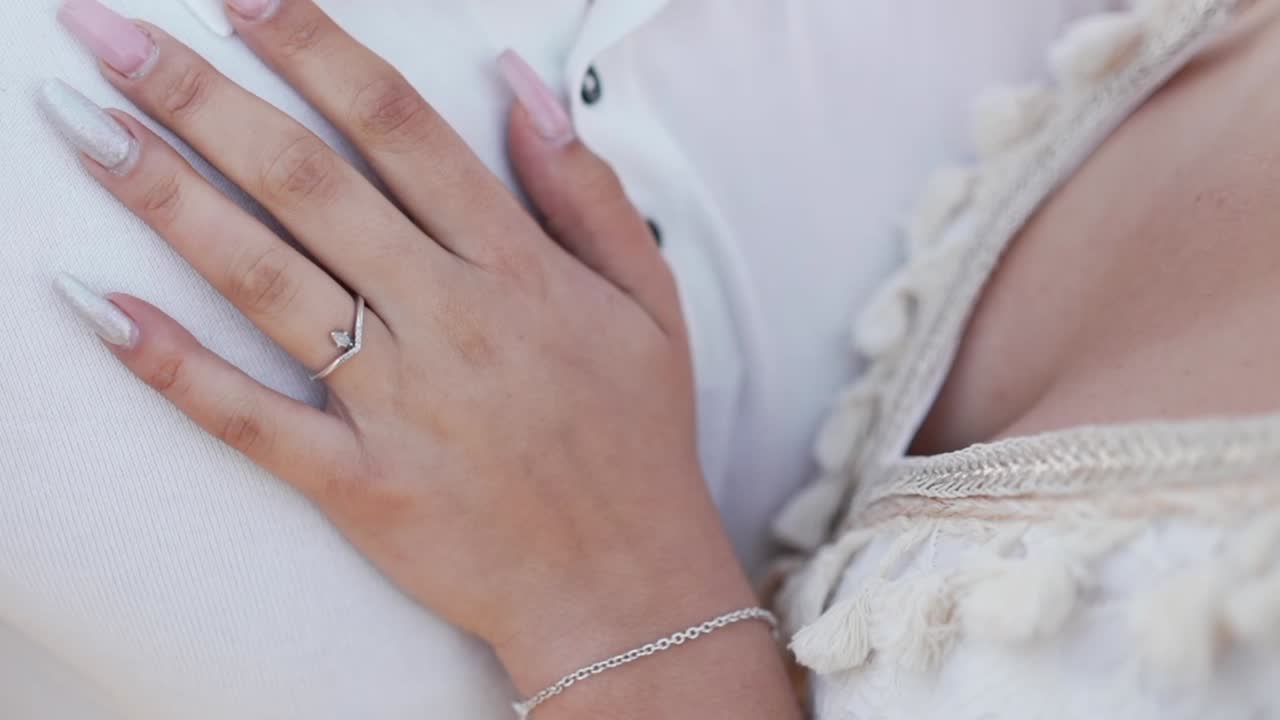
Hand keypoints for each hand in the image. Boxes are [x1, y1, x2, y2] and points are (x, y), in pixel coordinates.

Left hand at [47, 0, 774, 696]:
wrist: (624, 586)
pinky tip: (99, 307)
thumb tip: (523, 86)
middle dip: (199, 95)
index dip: (315, 51)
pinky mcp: (359, 482)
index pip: (399, 129)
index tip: (246, 1)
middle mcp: (447, 319)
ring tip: (86, 126)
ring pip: (263, 279)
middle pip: (305, 182)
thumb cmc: (636, 441)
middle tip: (108, 34)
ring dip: (165, 197)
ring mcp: (397, 404)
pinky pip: (250, 419)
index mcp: (516, 268)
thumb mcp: (649, 302)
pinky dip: (173, 367)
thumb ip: (587, 190)